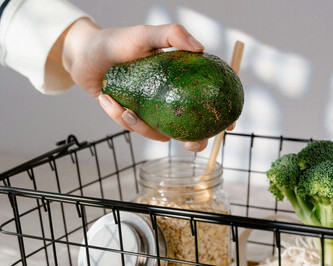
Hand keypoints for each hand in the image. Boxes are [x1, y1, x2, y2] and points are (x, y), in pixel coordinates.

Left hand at [56, 18, 227, 150]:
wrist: (85, 54)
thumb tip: (201, 48)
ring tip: (125, 109)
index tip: (228, 124)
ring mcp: (150, 111)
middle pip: (188, 127)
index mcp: (179, 83)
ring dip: (142, 127)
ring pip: (158, 132)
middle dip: (192, 141)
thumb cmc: (117, 42)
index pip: (205, 101)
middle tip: (188, 143)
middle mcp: (167, 100)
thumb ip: (172, 35)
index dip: (220, 114)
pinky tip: (106, 100)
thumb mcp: (145, 35)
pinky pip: (132, 127)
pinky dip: (119, 117)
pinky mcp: (131, 118)